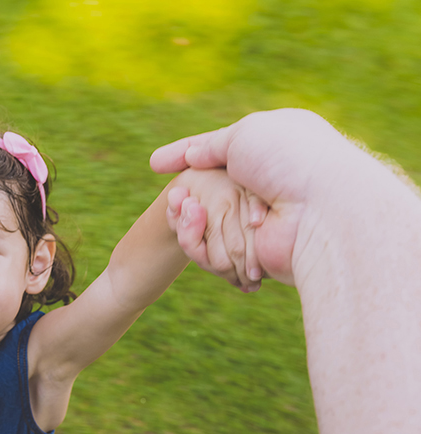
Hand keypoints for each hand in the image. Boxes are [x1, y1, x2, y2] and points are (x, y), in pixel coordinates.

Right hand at [150, 109, 355, 285]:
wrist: (320, 209)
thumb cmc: (288, 160)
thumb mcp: (244, 135)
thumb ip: (212, 145)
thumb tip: (190, 156)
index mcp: (268, 150)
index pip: (218, 151)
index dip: (185, 155)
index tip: (155, 163)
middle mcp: (264, 186)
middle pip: (206, 192)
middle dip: (182, 196)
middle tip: (172, 196)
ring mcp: (258, 223)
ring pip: (204, 224)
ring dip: (187, 218)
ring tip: (184, 208)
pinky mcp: (252, 256)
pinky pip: (210, 252)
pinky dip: (196, 240)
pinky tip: (192, 225)